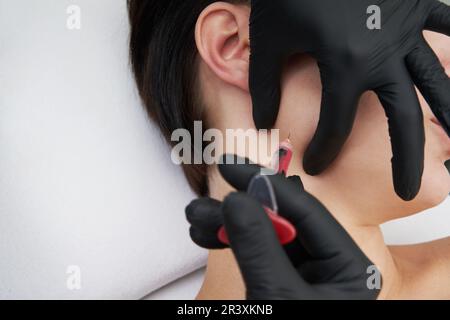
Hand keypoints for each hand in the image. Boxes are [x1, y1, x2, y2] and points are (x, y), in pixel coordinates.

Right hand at [186, 155, 381, 299]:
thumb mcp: (276, 296)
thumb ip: (259, 244)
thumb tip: (238, 199)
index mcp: (347, 267)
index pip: (305, 212)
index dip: (265, 185)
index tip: (231, 169)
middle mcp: (329, 266)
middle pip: (282, 220)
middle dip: (239, 208)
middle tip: (205, 202)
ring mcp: (305, 274)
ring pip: (264, 234)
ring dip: (227, 224)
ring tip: (195, 221)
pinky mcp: (283, 283)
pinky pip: (258, 251)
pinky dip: (231, 242)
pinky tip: (207, 235)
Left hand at [249, 0, 449, 200]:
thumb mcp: (268, 38)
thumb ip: (265, 86)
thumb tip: (264, 123)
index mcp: (346, 65)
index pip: (336, 125)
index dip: (323, 149)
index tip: (316, 165)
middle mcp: (385, 55)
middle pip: (404, 118)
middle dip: (407, 158)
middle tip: (408, 188)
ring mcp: (405, 31)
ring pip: (437, 80)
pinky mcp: (416, 6)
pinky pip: (446, 27)